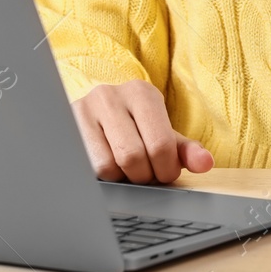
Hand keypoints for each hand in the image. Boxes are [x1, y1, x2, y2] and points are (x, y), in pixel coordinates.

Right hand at [72, 80, 214, 183]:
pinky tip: (107, 166)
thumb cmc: (136, 127)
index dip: (166, 170)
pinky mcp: (66, 128)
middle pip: (132, 157)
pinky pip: (87, 169)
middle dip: (143, 176)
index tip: (164, 172)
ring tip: (125, 168)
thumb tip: (204, 164)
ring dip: (121, 178)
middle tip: (145, 174)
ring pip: (107, 166)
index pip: (160, 145)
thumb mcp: (163, 134)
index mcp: (141, 93)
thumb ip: (186, 150)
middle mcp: (110, 95)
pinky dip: (102, 178)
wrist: (96, 113)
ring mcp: (83, 110)